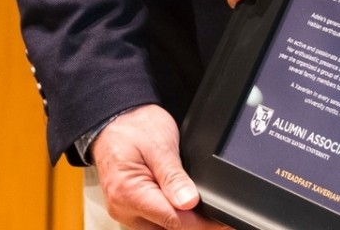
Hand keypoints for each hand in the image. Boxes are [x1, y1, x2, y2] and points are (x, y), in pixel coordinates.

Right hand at [89, 104, 226, 228]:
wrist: (116, 120)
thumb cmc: (135, 128)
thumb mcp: (159, 145)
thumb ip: (173, 176)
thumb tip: (190, 202)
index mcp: (129, 193)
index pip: (173, 221)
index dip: (203, 224)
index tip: (223, 222)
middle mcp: (123, 208)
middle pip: (167, 229)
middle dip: (194, 223)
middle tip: (217, 214)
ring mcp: (124, 211)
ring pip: (161, 228)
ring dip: (182, 221)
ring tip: (202, 207)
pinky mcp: (128, 210)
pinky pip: (153, 221)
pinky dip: (170, 215)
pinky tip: (183, 205)